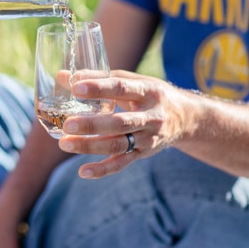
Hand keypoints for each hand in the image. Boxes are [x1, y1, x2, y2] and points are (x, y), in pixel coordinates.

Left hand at [58, 70, 186, 178]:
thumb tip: (62, 76)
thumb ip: (100, 78)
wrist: (186, 119)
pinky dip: (103, 169)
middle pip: (119, 123)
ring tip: (64, 143)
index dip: (98, 88)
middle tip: (67, 124)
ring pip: (118, 145)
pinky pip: (122, 164)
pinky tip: (83, 171)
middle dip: (92, 125)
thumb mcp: (134, 81)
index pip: (121, 88)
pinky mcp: (144, 154)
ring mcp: (148, 138)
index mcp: (148, 92)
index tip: (75, 88)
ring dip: (90, 147)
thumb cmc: (151, 95)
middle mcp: (151, 116)